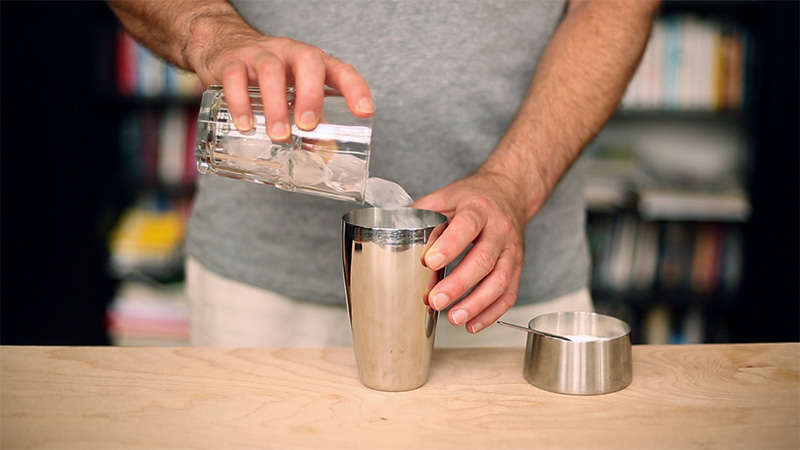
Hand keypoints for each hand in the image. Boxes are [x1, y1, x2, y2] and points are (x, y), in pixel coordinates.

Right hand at [194, 33, 373, 140]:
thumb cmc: (268, 75)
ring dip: (276, 106)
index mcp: (312, 63)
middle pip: (308, 61)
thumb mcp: (292, 91)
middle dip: (311, 95)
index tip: (364, 111)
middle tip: (307, 125)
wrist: (225, 46)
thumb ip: (308, 119)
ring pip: (271, 72)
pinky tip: (246, 126)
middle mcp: (290, 53)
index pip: (341, 70)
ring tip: (278, 134)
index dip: (355, 89)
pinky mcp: (232, 62)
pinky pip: (235, 78)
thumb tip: (323, 153)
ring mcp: (260, 55)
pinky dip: (240, 103)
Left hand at [413, 170, 532, 333]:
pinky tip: (472, 324)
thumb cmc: (473, 198)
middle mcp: (499, 229)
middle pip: (483, 259)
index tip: (430, 263)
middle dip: (459, 284)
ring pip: (500, 280)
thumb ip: (422, 215)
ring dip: (477, 303)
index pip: (467, 226)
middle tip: (436, 300)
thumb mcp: (446, 196)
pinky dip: (492, 313)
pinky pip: (509, 294)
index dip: (450, 245)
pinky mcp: (517, 267)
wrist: (509, 193)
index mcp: (478, 208)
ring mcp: (511, 250)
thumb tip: (393, 234)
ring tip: (454, 317)